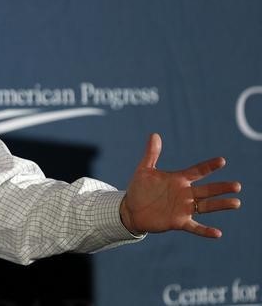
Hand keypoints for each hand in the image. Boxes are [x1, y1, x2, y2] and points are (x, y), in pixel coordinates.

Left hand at [120, 133, 240, 237]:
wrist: (131, 209)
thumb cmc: (140, 189)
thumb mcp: (145, 170)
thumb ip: (151, 154)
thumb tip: (154, 134)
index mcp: (179, 180)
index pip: (197, 171)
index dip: (209, 166)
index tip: (222, 161)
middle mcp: (185, 194)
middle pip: (207, 190)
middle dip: (221, 188)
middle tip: (237, 186)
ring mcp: (183, 208)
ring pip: (206, 206)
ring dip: (220, 205)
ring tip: (236, 202)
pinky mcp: (179, 222)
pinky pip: (195, 227)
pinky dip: (205, 231)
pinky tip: (217, 233)